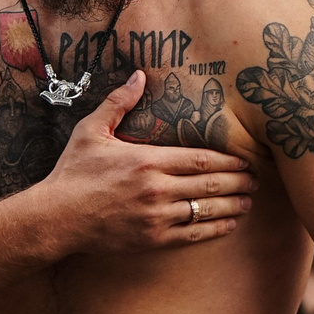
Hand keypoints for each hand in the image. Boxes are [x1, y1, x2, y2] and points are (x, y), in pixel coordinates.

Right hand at [35, 71, 256, 253]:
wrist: (56, 216)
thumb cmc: (73, 171)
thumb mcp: (91, 130)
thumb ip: (118, 102)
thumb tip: (138, 74)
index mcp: (147, 159)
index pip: (201, 159)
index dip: (229, 161)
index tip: (245, 160)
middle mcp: (157, 189)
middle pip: (211, 184)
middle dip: (238, 182)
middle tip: (256, 180)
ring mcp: (156, 217)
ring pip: (206, 210)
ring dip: (232, 206)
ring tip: (248, 202)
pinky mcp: (152, 239)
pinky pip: (192, 235)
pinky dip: (215, 230)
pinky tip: (228, 224)